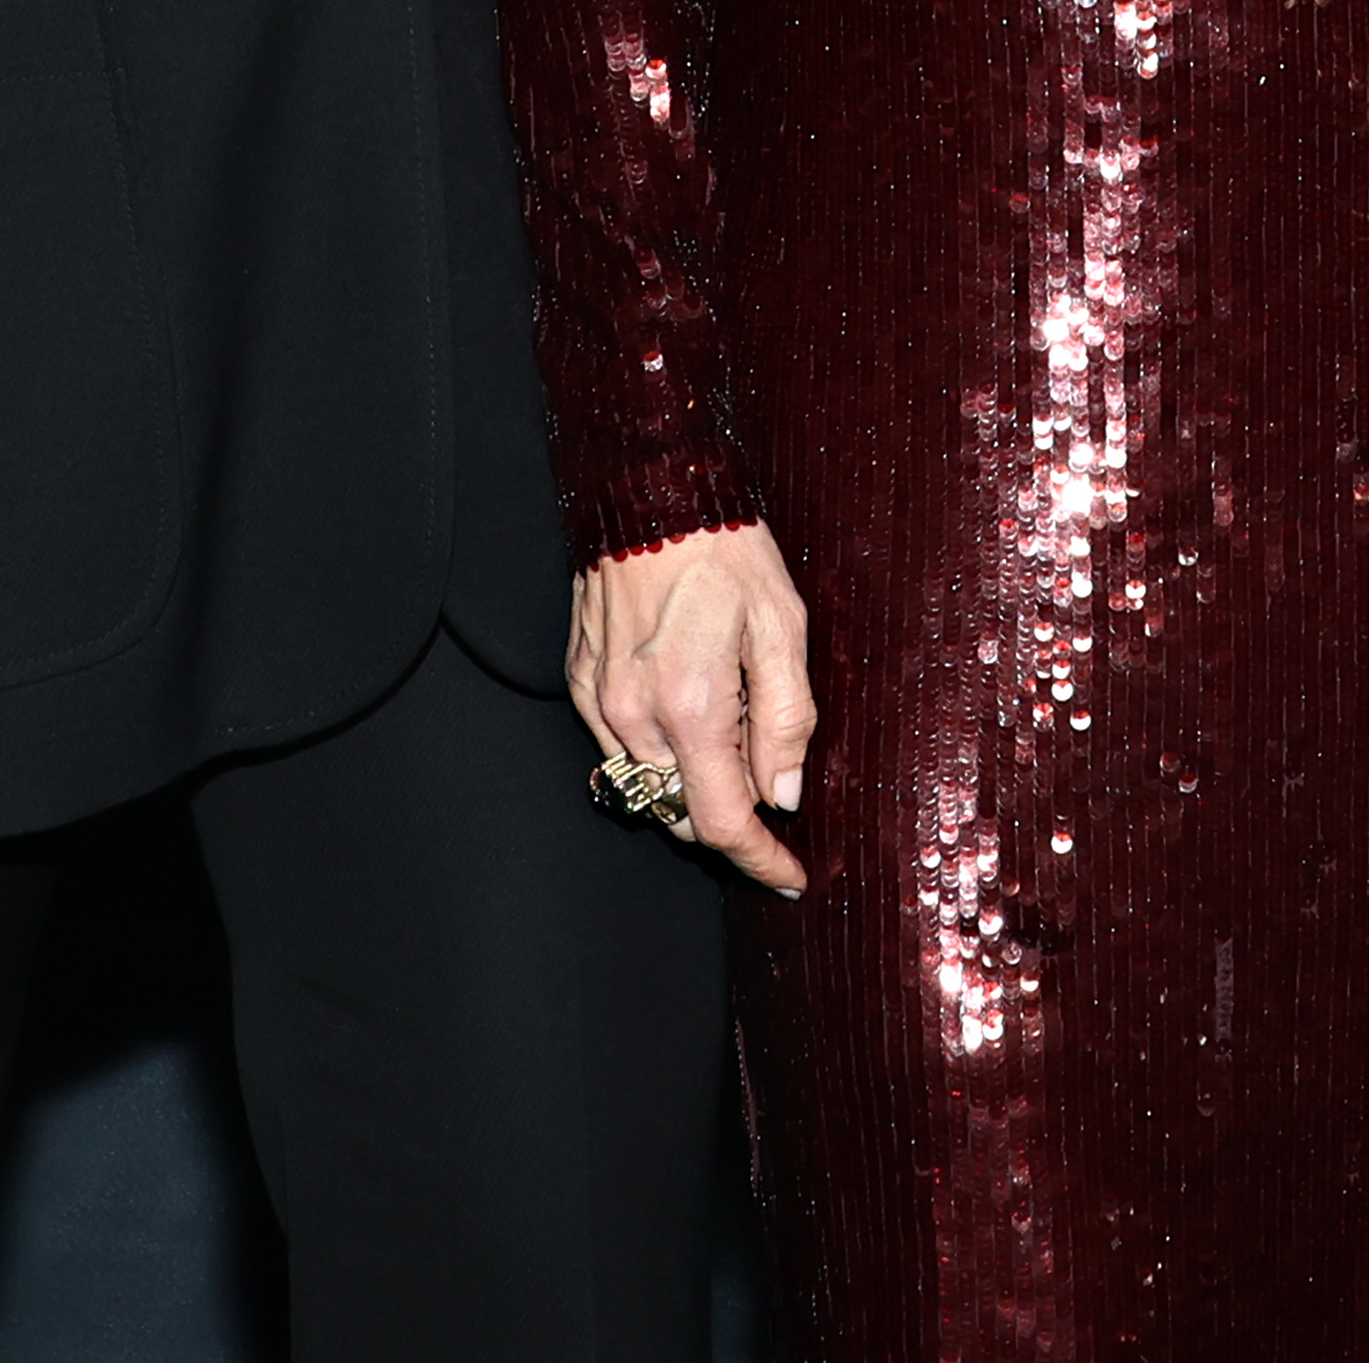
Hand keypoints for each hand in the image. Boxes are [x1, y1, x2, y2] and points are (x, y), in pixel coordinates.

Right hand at [571, 523, 815, 896]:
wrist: (653, 491)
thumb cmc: (725, 550)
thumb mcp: (783, 627)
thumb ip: (785, 718)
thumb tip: (782, 794)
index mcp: (691, 705)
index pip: (720, 821)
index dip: (759, 860)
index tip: (788, 876)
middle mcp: (634, 714)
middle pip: (681, 815)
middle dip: (729, 821)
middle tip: (770, 789)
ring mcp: (599, 700)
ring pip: (646, 787)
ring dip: (691, 787)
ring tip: (732, 738)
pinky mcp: (580, 681)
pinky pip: (618, 749)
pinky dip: (656, 754)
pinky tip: (689, 714)